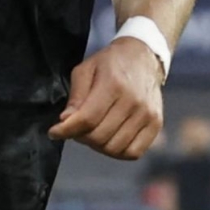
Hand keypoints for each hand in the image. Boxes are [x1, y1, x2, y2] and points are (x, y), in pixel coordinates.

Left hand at [50, 37, 164, 158]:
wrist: (143, 57)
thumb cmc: (110, 64)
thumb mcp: (85, 70)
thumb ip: (75, 97)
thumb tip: (65, 121)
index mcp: (114, 84)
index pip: (88, 119)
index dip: (66, 130)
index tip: (54, 132)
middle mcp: (134, 101)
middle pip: (100, 137)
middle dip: (81, 137)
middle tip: (76, 129)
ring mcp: (148, 114)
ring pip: (114, 148)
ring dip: (98, 146)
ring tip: (93, 132)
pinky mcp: (156, 124)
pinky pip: (133, 152)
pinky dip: (117, 152)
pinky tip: (110, 139)